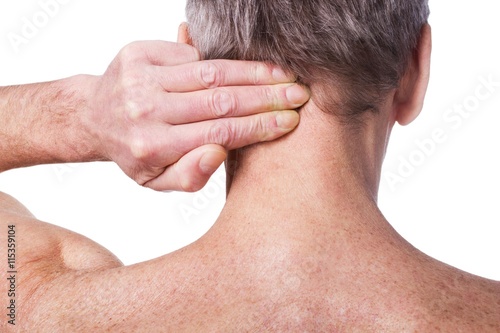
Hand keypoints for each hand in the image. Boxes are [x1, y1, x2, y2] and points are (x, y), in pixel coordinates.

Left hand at [84, 41, 307, 191]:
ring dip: (253, 72)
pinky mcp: (141, 52)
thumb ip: (190, 175)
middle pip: (221, 99)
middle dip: (266, 96)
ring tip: (284, 75)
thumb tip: (219, 152)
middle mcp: (146, 108)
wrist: (93, 116)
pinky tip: (248, 68)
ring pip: (212, 72)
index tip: (289, 121)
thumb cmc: (133, 152)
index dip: (259, 125)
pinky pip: (193, 54)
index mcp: (153, 145)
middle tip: (298, 94)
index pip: (220, 132)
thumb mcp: (157, 180)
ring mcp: (142, 76)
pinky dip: (224, 62)